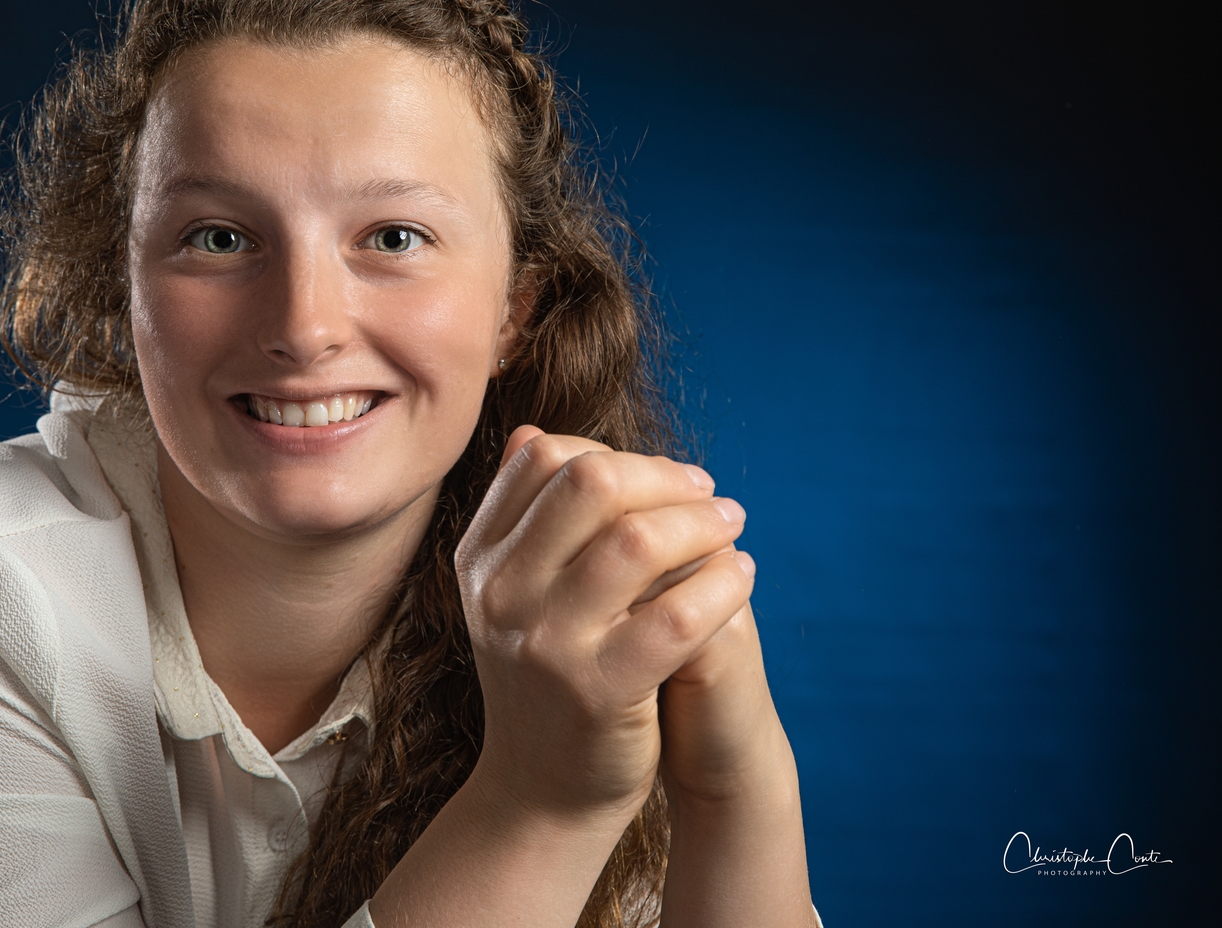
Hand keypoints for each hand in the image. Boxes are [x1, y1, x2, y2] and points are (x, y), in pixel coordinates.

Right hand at [455, 425, 755, 821]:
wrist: (541, 791)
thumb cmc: (546, 677)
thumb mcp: (514, 593)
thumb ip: (525, 515)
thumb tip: (534, 431)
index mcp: (481, 558)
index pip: (544, 458)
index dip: (617, 454)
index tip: (667, 479)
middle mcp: (503, 593)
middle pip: (590, 484)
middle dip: (665, 478)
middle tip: (711, 497)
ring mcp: (548, 643)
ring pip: (639, 542)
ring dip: (704, 525)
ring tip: (734, 529)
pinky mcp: (600, 692)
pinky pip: (678, 617)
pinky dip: (722, 584)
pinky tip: (741, 578)